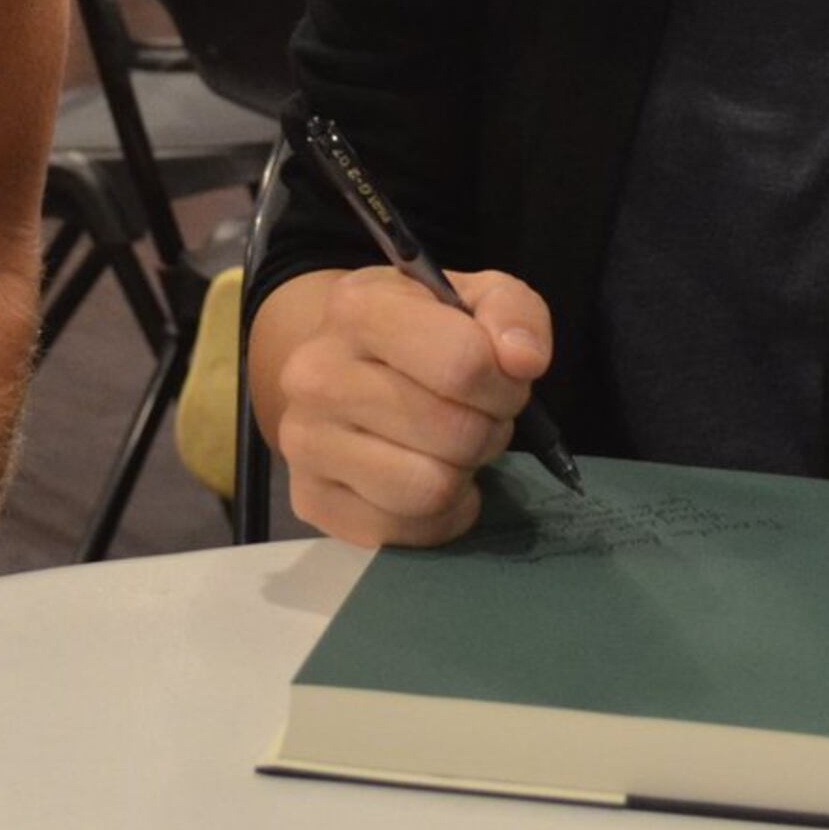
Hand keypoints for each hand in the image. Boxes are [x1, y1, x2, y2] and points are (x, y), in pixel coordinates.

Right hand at [269, 261, 549, 548]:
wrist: (342, 366)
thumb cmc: (420, 331)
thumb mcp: (476, 298)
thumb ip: (514, 313)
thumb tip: (524, 360)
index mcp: (356, 308)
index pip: (463, 364)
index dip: (505, 382)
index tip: (503, 379)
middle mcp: (315, 374)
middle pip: (454, 433)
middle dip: (487, 429)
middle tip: (477, 416)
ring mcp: (305, 442)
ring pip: (430, 489)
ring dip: (463, 474)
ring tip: (451, 446)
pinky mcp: (310, 500)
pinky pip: (408, 531)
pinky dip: (439, 515)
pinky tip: (427, 477)